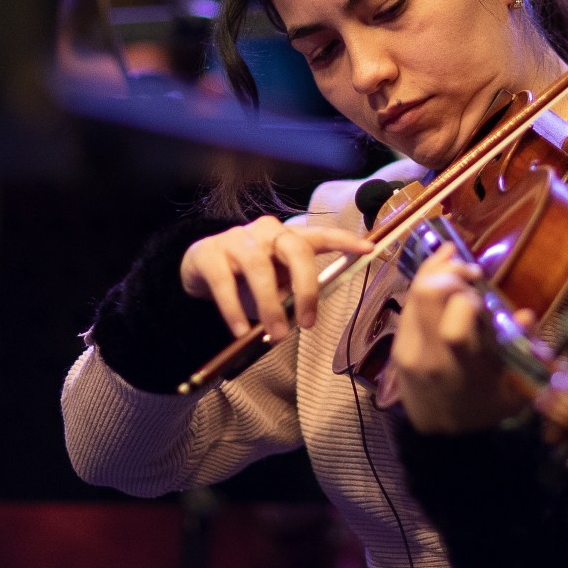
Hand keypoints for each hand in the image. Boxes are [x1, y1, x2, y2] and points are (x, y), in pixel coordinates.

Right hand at [179, 215, 374, 339]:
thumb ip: (290, 295)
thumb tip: (302, 317)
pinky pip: (225, 282)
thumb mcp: (275, 285)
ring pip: (259, 267)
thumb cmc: (247, 278)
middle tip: (308, 324)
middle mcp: (266, 232)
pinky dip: (233, 309)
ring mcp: (237, 239)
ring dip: (269, 305)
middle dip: (306, 287)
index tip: (368, 249)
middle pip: (294, 249)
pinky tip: (240, 331)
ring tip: (275, 335)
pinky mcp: (209, 252)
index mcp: (288, 238)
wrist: (199, 270)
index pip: (320, 235)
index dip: (344, 240)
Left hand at [387, 243, 528, 434]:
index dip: (472, 293)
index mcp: (459, 364)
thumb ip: (523, 351)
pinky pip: (407, 306)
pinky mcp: (396, 348)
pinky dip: (423, 286)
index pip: (458, 309)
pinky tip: (439, 273)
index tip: (483, 292)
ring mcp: (406, 350)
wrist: (443, 441)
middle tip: (470, 273)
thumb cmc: (485, 412)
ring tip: (454, 261)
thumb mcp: (515, 390)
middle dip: (451, 273)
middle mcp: (426, 353)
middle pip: (429, 292)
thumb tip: (525, 315)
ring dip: (435, 273)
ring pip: (413, 293)